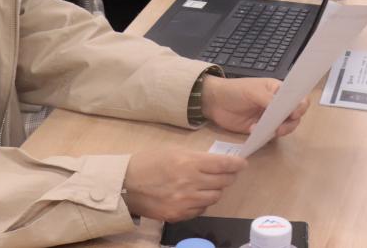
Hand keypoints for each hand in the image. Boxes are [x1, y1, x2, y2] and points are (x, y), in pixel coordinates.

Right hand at [123, 147, 246, 221]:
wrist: (124, 184)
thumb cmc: (148, 162)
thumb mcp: (173, 151)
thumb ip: (196, 157)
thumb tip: (216, 162)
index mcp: (189, 163)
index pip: (224, 165)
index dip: (237, 164)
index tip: (242, 164)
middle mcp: (190, 183)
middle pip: (223, 182)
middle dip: (228, 176)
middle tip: (228, 173)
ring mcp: (184, 202)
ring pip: (215, 197)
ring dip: (216, 190)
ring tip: (209, 184)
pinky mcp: (178, 215)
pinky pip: (200, 210)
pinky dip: (202, 203)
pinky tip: (195, 196)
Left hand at [201, 76, 308, 135]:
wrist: (214, 102)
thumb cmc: (235, 90)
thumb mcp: (253, 91)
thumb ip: (269, 99)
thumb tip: (285, 108)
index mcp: (278, 91)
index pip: (298, 98)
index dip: (300, 107)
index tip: (293, 113)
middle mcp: (277, 105)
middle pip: (295, 116)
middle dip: (290, 123)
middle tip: (279, 128)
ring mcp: (269, 118)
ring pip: (285, 127)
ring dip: (280, 130)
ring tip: (268, 131)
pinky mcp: (260, 129)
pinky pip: (270, 135)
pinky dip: (266, 135)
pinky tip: (254, 130)